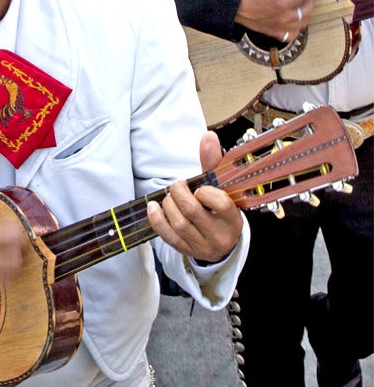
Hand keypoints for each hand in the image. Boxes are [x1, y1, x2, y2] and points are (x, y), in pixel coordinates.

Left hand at [147, 132, 242, 261]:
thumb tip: (208, 136)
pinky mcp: (186, 251)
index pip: (220, 203)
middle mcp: (219, 235)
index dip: (204, 191)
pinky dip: (157, 220)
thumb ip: (212, 162)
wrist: (221, 240)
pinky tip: (153, 207)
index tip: (200, 188)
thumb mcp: (220, 187)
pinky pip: (168, 236)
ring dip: (168, 204)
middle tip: (178, 186)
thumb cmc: (218, 208)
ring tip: (171, 197)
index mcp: (232, 218)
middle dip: (179, 192)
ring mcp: (202, 246)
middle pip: (192, 211)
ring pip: (179, 223)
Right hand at [234, 0, 314, 41]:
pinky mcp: (273, 33)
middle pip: (307, 10)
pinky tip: (294, 20)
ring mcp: (279, 27)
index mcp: (283, 3)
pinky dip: (296, 28)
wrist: (233, 4)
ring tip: (302, 5)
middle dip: (310, 0)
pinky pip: (291, 34)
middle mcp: (284, 18)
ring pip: (303, 24)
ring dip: (306, 14)